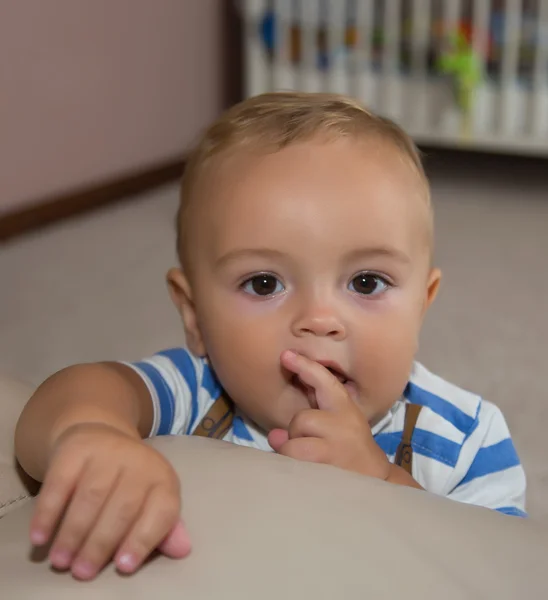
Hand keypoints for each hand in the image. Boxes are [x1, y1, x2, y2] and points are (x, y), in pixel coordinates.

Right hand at [30, 423, 190, 579]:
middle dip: (101, 544)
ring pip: (91, 496)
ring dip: (74, 533)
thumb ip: (164, 528)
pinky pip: (60, 482)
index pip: (161, 510)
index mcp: (163, 479)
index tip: (123, 567)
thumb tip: (182, 549)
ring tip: (61, 562)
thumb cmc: (128, 481)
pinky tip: (40, 537)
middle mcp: (139, 461)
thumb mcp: (151, 499)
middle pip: (123, 506)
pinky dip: (48, 512)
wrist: (101, 434)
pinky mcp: (76, 448)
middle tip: (82, 573)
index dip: (143, 539)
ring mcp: (108, 451)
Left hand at [268, 350, 390, 478]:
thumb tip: (275, 436)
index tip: (286, 355)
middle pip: (301, 419)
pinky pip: (296, 463)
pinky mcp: (328, 468)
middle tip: (309, 444)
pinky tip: (307, 471)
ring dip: (293, 451)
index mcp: (345, 408)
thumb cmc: (349, 450)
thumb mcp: (337, 425)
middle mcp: (343, 425)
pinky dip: (293, 466)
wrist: (376, 482)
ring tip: (309, 459)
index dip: (304, 366)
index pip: (324, 381)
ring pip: (294, 443)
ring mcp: (336, 448)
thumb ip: (310, 417)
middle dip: (296, 434)